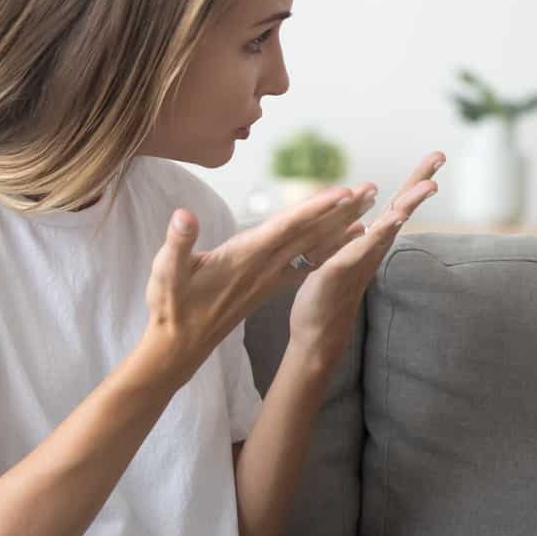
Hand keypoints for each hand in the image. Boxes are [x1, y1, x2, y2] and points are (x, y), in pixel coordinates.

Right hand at [139, 185, 384, 385]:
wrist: (180, 345)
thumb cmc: (171, 306)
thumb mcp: (166, 272)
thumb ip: (177, 243)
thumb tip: (183, 216)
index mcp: (245, 257)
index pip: (287, 228)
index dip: (314, 209)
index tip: (342, 193)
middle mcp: (265, 267)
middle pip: (310, 234)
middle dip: (341, 211)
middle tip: (371, 190)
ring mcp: (270, 277)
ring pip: (313, 248)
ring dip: (341, 227)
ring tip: (368, 209)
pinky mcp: (269, 286)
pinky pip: (307, 263)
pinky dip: (328, 249)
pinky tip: (343, 241)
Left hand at [288, 151, 443, 358]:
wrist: (317, 332)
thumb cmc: (330, 295)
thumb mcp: (344, 256)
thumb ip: (358, 240)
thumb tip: (366, 223)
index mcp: (372, 240)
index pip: (397, 204)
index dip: (415, 180)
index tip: (437, 157)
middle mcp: (373, 248)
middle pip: (401, 208)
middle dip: (420, 182)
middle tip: (440, 157)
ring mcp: (361, 258)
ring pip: (389, 226)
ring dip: (408, 204)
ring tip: (429, 185)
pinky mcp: (342, 269)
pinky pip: (362, 247)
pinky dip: (379, 232)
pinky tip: (393, 218)